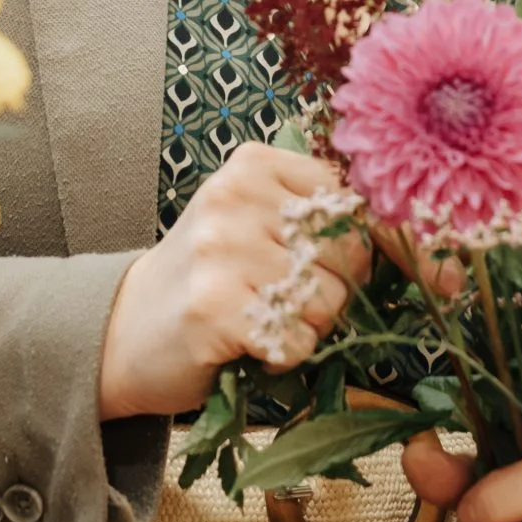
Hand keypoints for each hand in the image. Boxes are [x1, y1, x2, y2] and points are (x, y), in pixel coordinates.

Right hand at [98, 143, 370, 421]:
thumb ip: (312, 214)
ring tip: (264, 321)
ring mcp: (220, 249)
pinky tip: (248, 345)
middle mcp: (234, 196)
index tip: (323, 266)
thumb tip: (398, 238)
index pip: (348, 199)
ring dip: (309, 328)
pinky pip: (297, 340)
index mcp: (252, 165)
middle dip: (334, 291)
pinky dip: (284, 356)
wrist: (123, 329)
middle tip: (288, 302)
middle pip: (346, 253)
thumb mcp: (253, 220)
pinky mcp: (213, 306)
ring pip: (327, 301)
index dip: (356, 245)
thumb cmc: (206, 278)